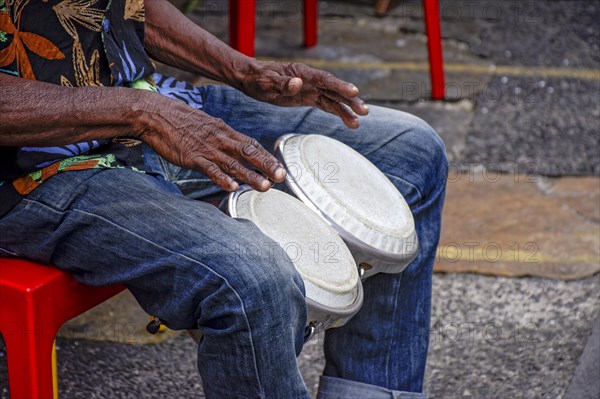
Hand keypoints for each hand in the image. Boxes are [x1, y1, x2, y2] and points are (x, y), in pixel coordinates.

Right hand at [140, 96, 284, 191]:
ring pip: (233, 163)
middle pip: (248, 153)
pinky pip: (209, 169)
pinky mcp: (192, 157)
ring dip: (249, 176)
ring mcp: (207, 149)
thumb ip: (223, 138)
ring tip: (264, 187)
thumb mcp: (208, 125)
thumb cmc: (182, 121)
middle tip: (281, 177)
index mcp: (225, 132)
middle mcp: (220, 139)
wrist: (156, 114)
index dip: (267, 157)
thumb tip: (237, 148)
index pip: (251, 145)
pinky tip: (232, 187)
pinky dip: (221, 178)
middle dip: (266, 165)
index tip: (281, 168)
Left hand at [239, 60, 368, 128]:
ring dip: (347, 110)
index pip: (325, 80)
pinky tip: (349, 121)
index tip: (354, 92)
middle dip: (350, 100)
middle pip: (334, 90)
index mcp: (302, 73)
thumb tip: (298, 84)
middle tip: (364, 111)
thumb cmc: (258, 79)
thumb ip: (283, 84)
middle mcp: (311, 80)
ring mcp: (311, 89)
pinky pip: (326, 105)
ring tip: (358, 122)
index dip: (340, 85)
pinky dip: (338, 112)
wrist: (252, 79)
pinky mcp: (308, 98)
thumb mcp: (267, 82)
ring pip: (333, 99)